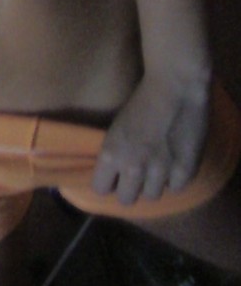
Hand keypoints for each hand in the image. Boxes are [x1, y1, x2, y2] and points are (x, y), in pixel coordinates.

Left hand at [92, 77, 209, 204]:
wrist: (174, 86)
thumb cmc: (141, 100)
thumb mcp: (116, 128)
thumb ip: (114, 153)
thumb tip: (111, 174)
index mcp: (111, 154)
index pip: (100, 189)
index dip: (107, 183)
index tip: (112, 177)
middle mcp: (133, 167)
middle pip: (127, 199)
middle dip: (129, 188)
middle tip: (134, 175)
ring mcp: (161, 171)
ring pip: (151, 196)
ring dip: (152, 184)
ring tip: (156, 168)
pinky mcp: (184, 170)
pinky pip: (175, 187)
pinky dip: (174, 178)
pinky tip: (173, 163)